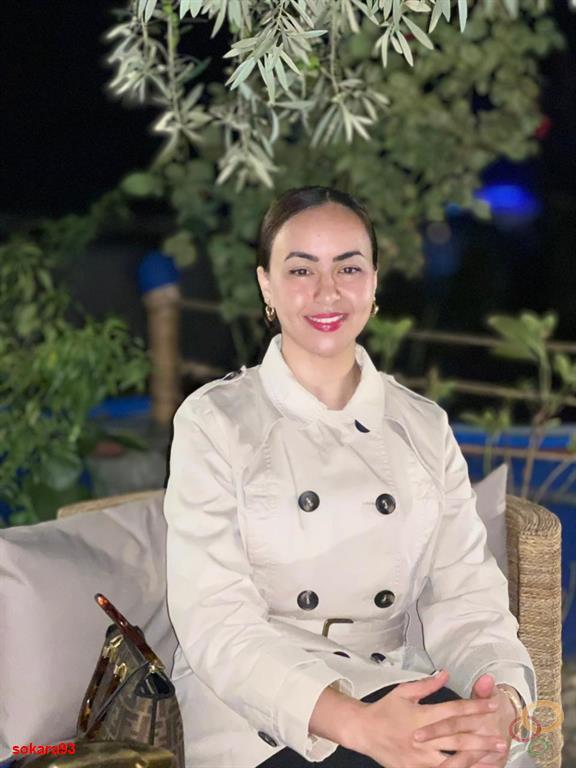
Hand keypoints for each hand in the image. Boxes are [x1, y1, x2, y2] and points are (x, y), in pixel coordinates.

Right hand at [346, 670, 503, 767]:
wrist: (363, 731)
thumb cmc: (384, 710)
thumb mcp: (403, 691)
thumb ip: (427, 685)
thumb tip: (445, 673)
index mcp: (421, 716)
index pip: (453, 711)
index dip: (474, 707)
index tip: (492, 705)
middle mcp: (423, 738)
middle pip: (457, 739)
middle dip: (482, 739)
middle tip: (501, 738)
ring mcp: (420, 758)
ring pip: (453, 760)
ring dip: (475, 758)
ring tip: (494, 757)